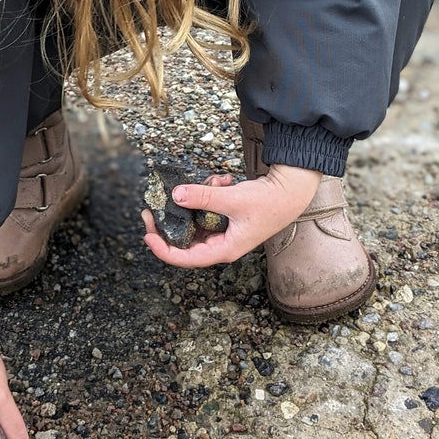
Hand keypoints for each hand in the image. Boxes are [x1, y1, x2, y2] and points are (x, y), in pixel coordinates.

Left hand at [142, 164, 321, 268]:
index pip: (186, 258)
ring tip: (212, 183)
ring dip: (197, 200)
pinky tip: (223, 180)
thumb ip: (203, 197)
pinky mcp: (227, 217)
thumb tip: (175, 195)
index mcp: (223, 249)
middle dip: (171, 220)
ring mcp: (224, 230)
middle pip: (186, 238)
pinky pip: (208, 207)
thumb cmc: (269, 202)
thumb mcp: (233, 199)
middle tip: (152, 207)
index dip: (163, 249)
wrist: (291, 191)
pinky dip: (211, 192)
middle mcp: (222, 243)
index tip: (147, 235)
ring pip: (196, 218)